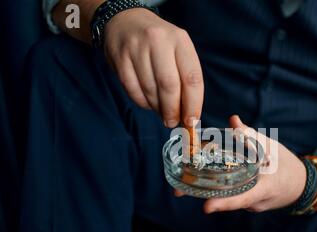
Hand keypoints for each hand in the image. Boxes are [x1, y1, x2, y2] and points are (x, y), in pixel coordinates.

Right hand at [103, 8, 203, 126]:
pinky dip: (142, 102)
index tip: (192, 121)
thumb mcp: (178, 50)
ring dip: (157, 108)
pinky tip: (148, 103)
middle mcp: (159, 41)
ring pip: (150, 90)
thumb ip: (185, 78)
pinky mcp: (120, 58)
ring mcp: (137, 48)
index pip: (192, 78)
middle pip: (169, 86)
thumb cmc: (159, 43)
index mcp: (180, 40)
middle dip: (172, 110)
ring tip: (161, 112)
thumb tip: (188, 114)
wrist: (126, 21)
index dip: (193, 104)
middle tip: (172, 122)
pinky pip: (133, 90)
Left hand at [174, 115, 306, 212]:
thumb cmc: (287, 166)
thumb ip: (251, 136)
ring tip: (182, 184)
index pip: (243, 198)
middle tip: (178, 191)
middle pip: (226, 200)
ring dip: (206, 191)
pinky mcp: (246, 203)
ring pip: (226, 198)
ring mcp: (250, 205)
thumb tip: (233, 121)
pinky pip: (230, 196)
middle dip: (202, 195)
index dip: (224, 203)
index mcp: (264, 189)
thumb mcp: (272, 147)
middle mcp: (254, 202)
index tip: (207, 207)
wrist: (301, 186)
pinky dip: (217, 189)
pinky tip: (200, 181)